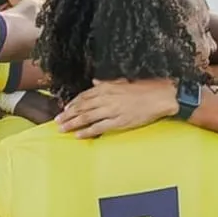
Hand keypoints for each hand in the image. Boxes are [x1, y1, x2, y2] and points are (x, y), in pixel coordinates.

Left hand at [55, 79, 177, 137]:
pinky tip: (79, 135)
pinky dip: (87, 132)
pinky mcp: (119, 122)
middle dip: (67, 115)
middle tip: (57, 121)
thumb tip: (95, 82)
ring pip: (86, 117)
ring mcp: (112, 110)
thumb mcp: (123, 81)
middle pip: (81, 107)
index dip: (72, 103)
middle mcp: (106, 98)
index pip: (84, 96)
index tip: (64, 109)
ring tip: (62, 129)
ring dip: (72, 124)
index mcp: (107, 87)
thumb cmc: (145, 88)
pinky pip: (99, 128)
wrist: (161, 96)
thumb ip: (107, 82)